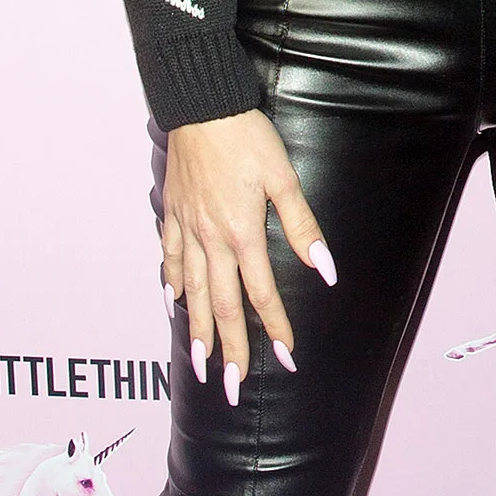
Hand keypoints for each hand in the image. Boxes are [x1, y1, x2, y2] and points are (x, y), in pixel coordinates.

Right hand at [161, 110, 334, 403]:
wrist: (201, 106)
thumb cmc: (247, 137)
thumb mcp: (283, 177)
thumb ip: (302, 225)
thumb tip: (324, 268)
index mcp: (242, 233)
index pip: (261, 294)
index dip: (276, 328)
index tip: (286, 358)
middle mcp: (211, 240)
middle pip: (223, 305)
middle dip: (230, 350)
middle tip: (231, 389)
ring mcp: (187, 229)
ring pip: (192, 292)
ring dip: (198, 330)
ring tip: (202, 364)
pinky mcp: (173, 214)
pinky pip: (170, 259)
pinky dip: (173, 284)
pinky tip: (174, 302)